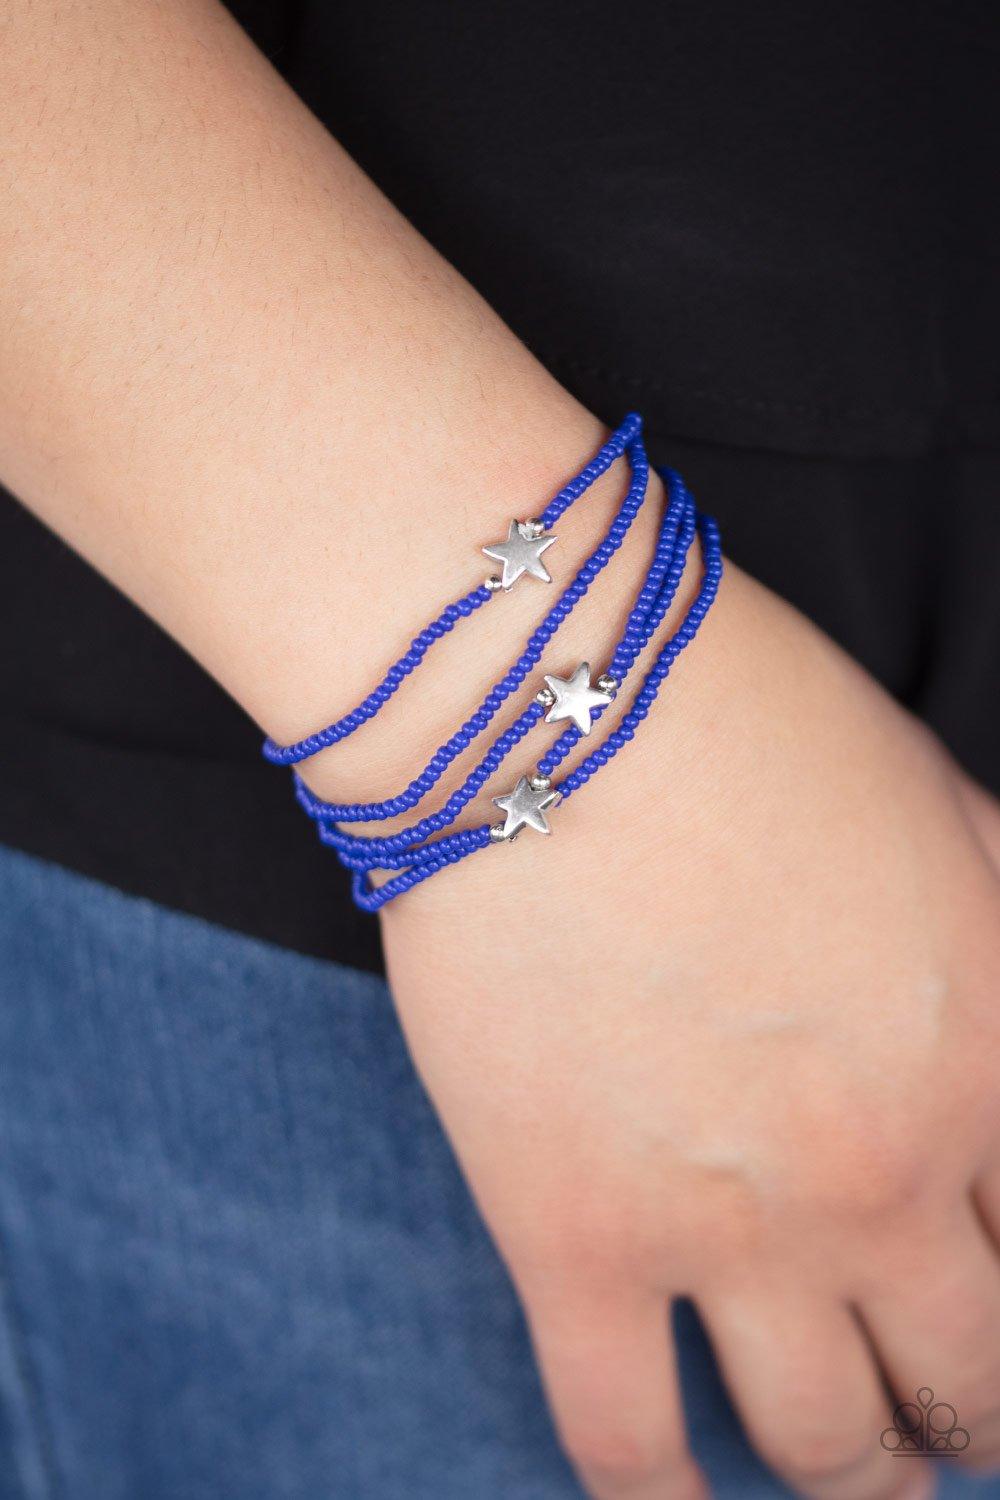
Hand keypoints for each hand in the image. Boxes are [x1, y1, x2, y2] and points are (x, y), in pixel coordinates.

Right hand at [378, 563, 999, 1499]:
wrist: (553, 710)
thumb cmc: (753, 727)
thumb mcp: (953, 816)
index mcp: (990, 1065)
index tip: (990, 1291)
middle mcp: (883, 1179)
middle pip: (971, 1381)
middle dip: (970, 1414)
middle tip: (947, 1410)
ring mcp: (728, 1228)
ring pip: (823, 1442)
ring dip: (856, 1474)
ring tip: (851, 1466)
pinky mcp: (572, 1239)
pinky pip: (625, 1442)